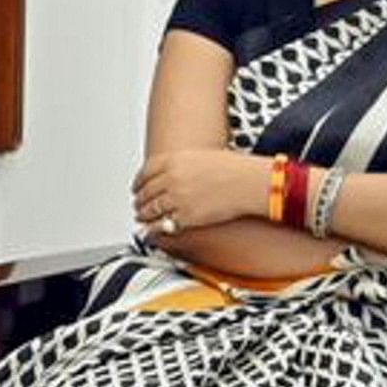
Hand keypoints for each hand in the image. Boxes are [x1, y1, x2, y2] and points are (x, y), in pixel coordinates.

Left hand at [129, 148, 278, 237]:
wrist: (250, 183)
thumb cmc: (235, 169)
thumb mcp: (202, 157)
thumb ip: (181, 165)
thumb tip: (172, 173)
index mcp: (174, 160)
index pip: (145, 172)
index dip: (138, 181)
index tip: (136, 187)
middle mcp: (171, 178)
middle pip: (145, 191)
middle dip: (140, 200)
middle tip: (138, 204)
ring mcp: (176, 198)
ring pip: (150, 209)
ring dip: (144, 215)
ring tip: (142, 218)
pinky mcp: (185, 216)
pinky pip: (162, 225)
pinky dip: (155, 228)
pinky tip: (153, 229)